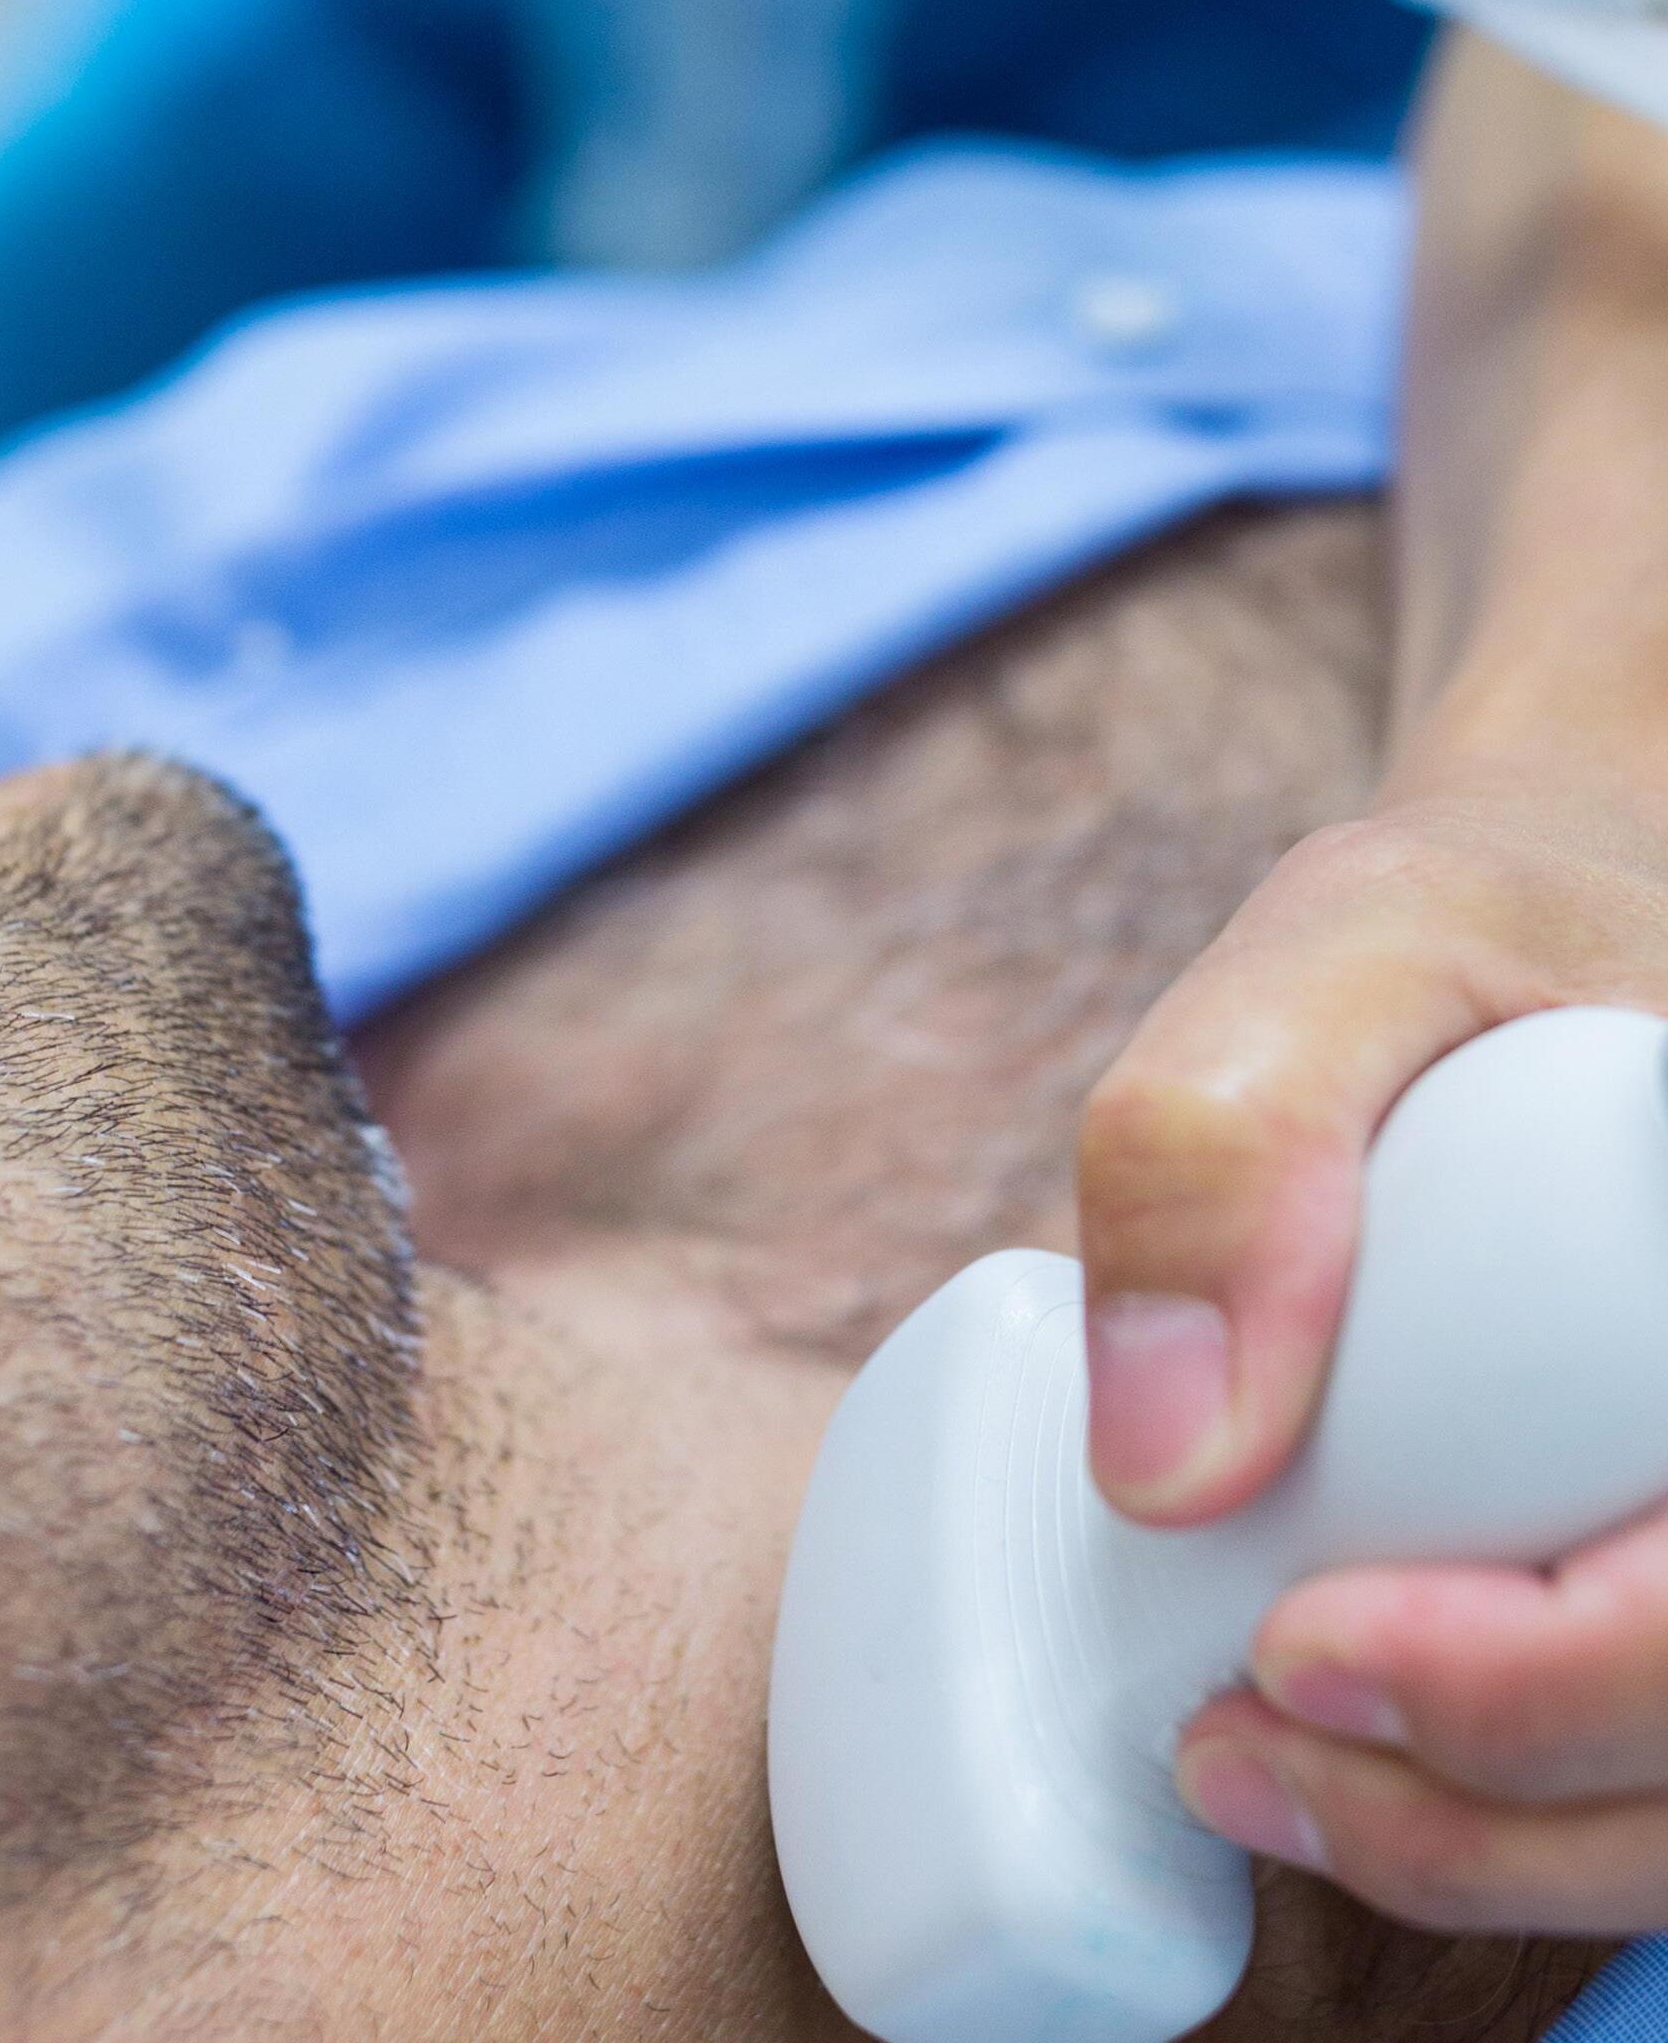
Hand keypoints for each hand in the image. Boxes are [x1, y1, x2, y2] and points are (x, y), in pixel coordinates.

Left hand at [1079, 732, 1667, 1933]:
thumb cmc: (1481, 929)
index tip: (1304, 1645)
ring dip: (1479, 1848)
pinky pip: (1648, 1778)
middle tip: (1233, 1736)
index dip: (1548, 1680)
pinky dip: (1503, 1821)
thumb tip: (1160, 1461)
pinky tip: (1335, 1770)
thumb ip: (1233, 1136)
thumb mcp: (1352, 942)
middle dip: (1481, 1801)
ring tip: (1243, 1764)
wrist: (1552, 936)